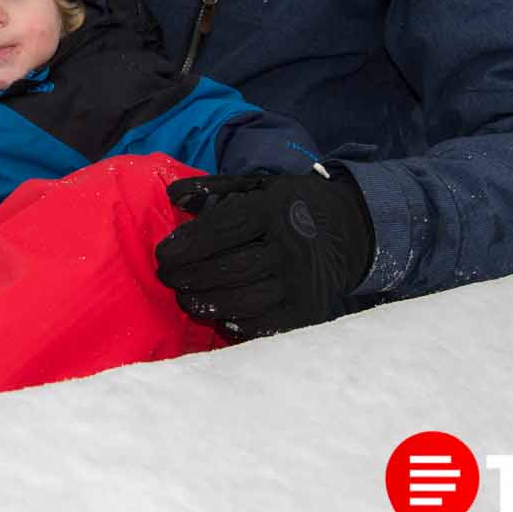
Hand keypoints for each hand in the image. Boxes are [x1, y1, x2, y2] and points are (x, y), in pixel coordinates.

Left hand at [154, 169, 372, 339]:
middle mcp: (291, 246)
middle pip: (227, 269)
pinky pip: (261, 326)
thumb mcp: (257, 186)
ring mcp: (302, 282)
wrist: (350, 229)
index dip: (186, 245)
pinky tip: (218, 315)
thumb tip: (171, 196)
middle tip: (168, 278)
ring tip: (185, 298)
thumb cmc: (289, 207)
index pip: (222, 230)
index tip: (162, 254)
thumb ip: (214, 189)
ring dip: (205, 303)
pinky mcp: (308, 311)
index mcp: (275, 210)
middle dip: (188, 276)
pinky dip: (233, 323)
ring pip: (241, 301)